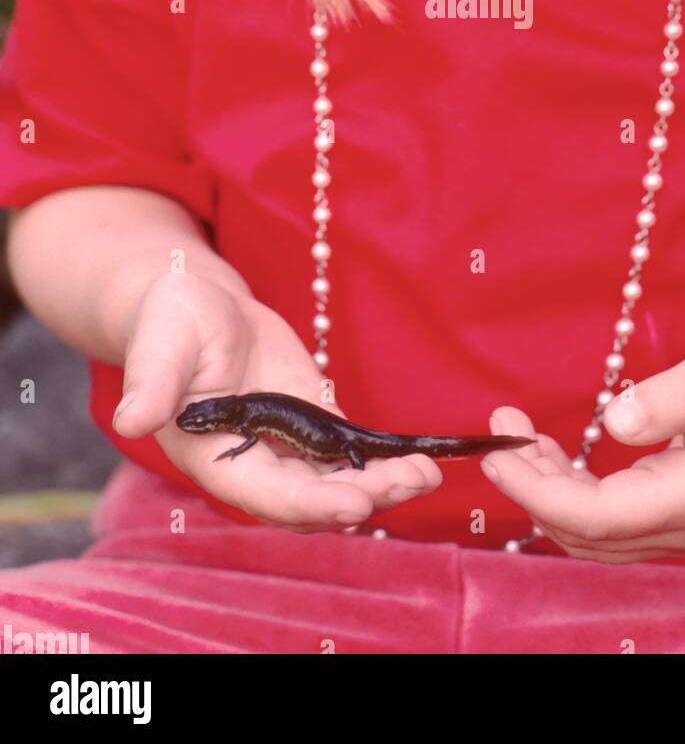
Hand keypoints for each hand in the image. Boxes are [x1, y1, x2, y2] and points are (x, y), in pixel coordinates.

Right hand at [112, 271, 441, 531]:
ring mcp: (287, 449)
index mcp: (213, 459)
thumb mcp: (161, 344)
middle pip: (313, 500)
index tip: (356, 503)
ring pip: (338, 483)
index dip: (312, 505)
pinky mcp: (313, 425)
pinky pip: (351, 453)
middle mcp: (255, 465)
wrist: (197, 304)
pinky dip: (384, 460)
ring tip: (428, 473)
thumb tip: (132, 419)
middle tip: (413, 483)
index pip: (268, 495)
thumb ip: (153, 383)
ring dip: (384, 484)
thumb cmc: (169, 322)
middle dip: (363, 497)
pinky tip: (422, 457)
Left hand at [479, 323, 684, 562]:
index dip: (539, 492)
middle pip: (588, 534)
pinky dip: (570, 492)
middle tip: (495, 434)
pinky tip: (550, 453)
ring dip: (546, 491)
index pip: (598, 518)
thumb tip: (617, 421)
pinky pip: (611, 520)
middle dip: (531, 489)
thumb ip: (677, 396)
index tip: (499, 451)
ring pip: (595, 533)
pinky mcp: (679, 512)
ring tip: (514, 437)